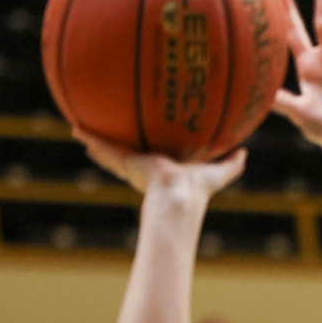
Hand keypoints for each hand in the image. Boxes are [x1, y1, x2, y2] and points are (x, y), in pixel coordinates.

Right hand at [75, 128, 244, 199]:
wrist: (178, 194)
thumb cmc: (198, 189)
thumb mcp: (218, 172)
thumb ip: (232, 164)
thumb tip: (245, 153)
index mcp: (164, 172)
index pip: (153, 162)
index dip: (147, 155)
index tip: (142, 151)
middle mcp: (145, 169)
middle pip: (128, 157)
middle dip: (117, 151)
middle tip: (105, 141)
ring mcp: (133, 166)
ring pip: (112, 152)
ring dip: (97, 144)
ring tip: (82, 132)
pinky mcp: (125, 161)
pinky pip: (105, 147)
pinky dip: (91, 138)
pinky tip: (76, 129)